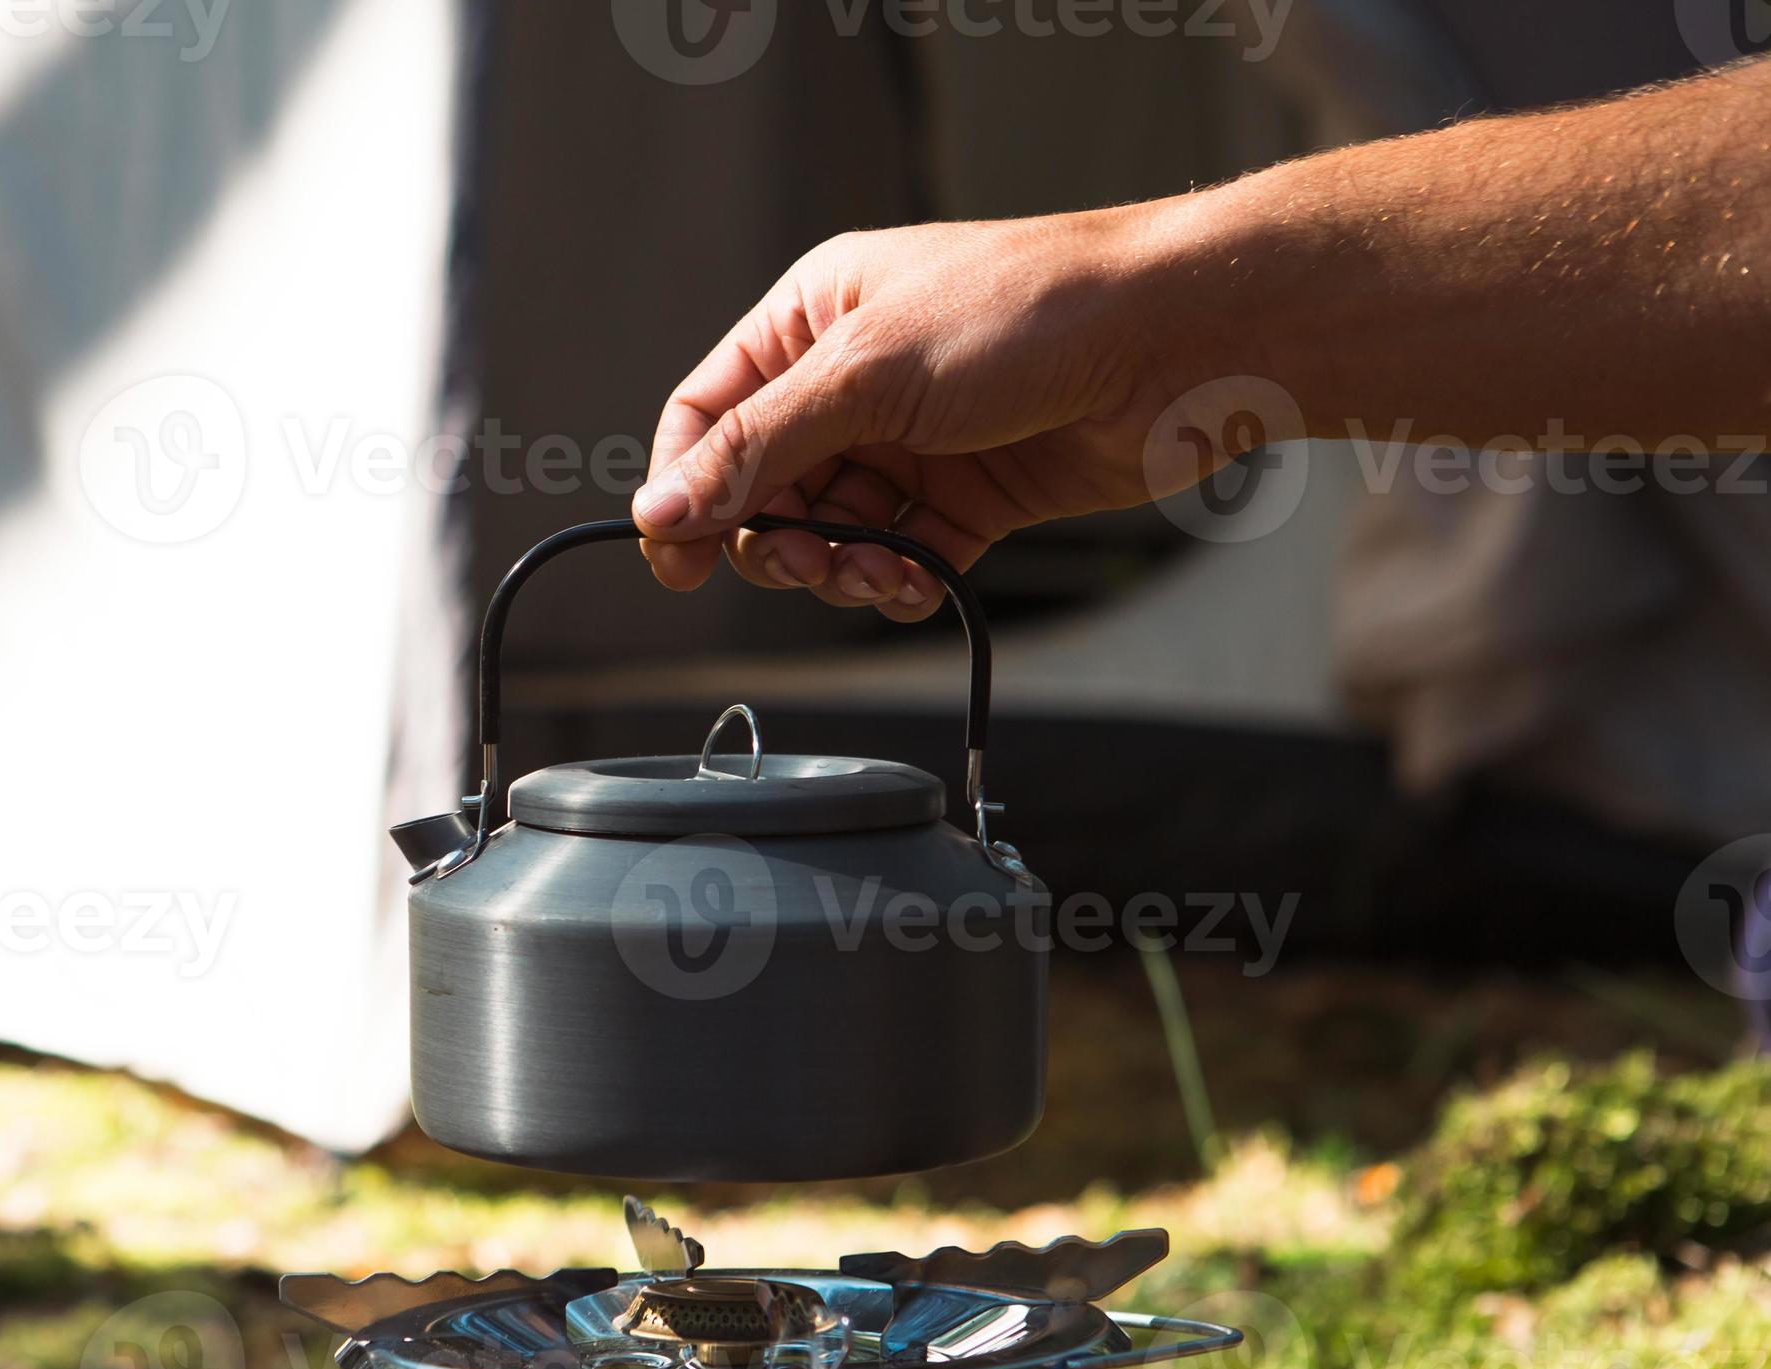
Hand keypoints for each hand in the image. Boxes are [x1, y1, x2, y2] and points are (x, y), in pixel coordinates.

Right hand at [631, 207, 1215, 622]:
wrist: (1179, 338)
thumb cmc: (1032, 311)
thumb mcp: (867, 372)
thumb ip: (757, 448)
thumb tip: (662, 508)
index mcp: (814, 317)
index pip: (711, 414)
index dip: (684, 487)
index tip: (676, 559)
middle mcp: (857, 378)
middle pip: (766, 486)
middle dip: (775, 537)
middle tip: (804, 564)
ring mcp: (915, 439)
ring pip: (832, 531)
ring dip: (838, 568)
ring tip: (871, 576)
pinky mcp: (971, 492)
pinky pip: (901, 556)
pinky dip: (896, 582)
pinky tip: (913, 584)